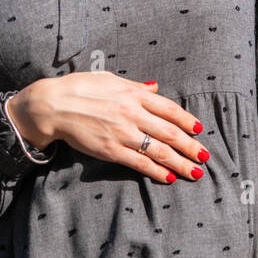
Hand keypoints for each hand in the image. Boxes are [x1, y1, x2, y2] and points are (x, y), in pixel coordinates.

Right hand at [7, 73, 207, 182]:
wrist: (53, 105)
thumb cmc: (80, 88)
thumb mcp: (110, 79)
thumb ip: (135, 86)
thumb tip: (154, 87)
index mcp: (133, 94)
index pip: (169, 108)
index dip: (186, 120)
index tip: (198, 129)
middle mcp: (132, 114)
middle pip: (170, 133)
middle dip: (190, 146)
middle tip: (205, 156)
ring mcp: (123, 134)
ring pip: (159, 151)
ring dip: (180, 163)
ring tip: (195, 172)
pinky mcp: (111, 151)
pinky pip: (139, 163)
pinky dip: (156, 171)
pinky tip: (169, 177)